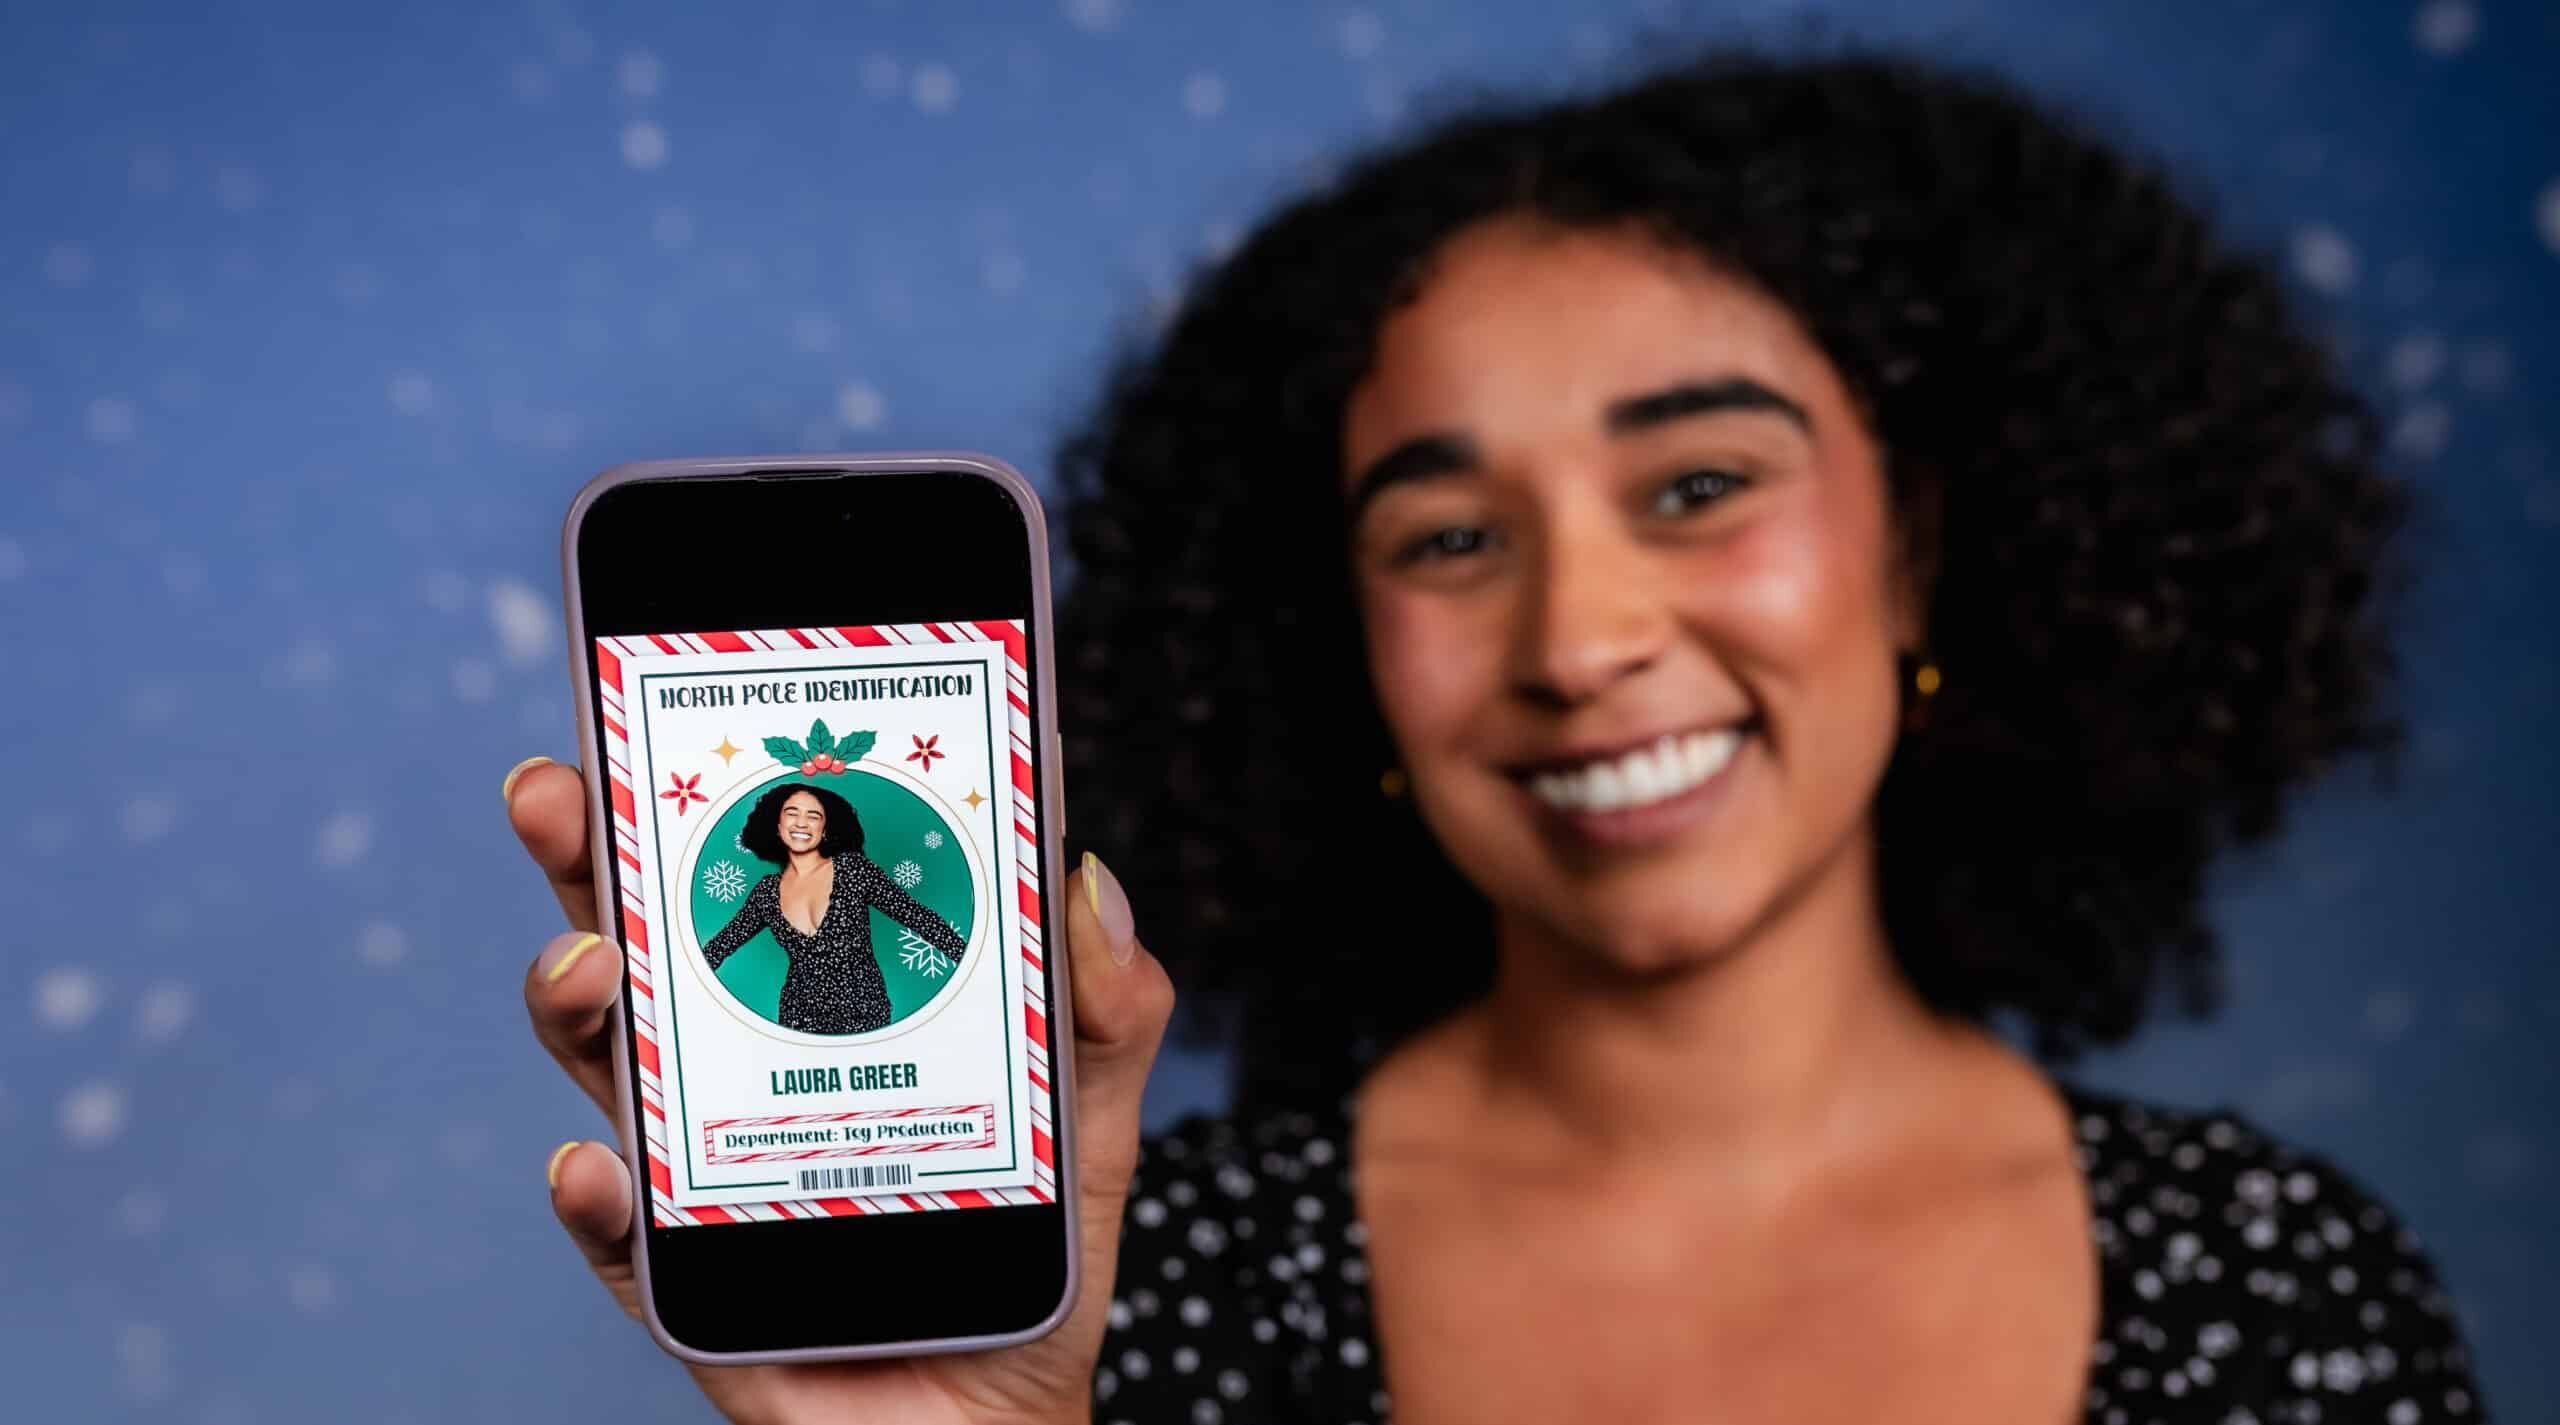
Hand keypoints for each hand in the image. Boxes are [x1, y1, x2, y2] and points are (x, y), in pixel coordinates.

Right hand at [506, 756, 1172, 1424]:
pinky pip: (619, 1235)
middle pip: (643, 941)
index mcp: (821, 1003)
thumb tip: (1085, 875)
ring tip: (591, 963)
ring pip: (608, 1066)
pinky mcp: (684, 1284)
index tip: (669, 698)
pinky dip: (597, 1195)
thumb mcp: (1096, 1116)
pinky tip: (602, 1160)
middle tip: (560, 787)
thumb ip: (1108, 1005)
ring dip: (576, 999)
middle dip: (586, 855)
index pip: (749, 878)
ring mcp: (699, 1171)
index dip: (703, 792)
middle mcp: (738, 1070)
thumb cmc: (1029, 1257)